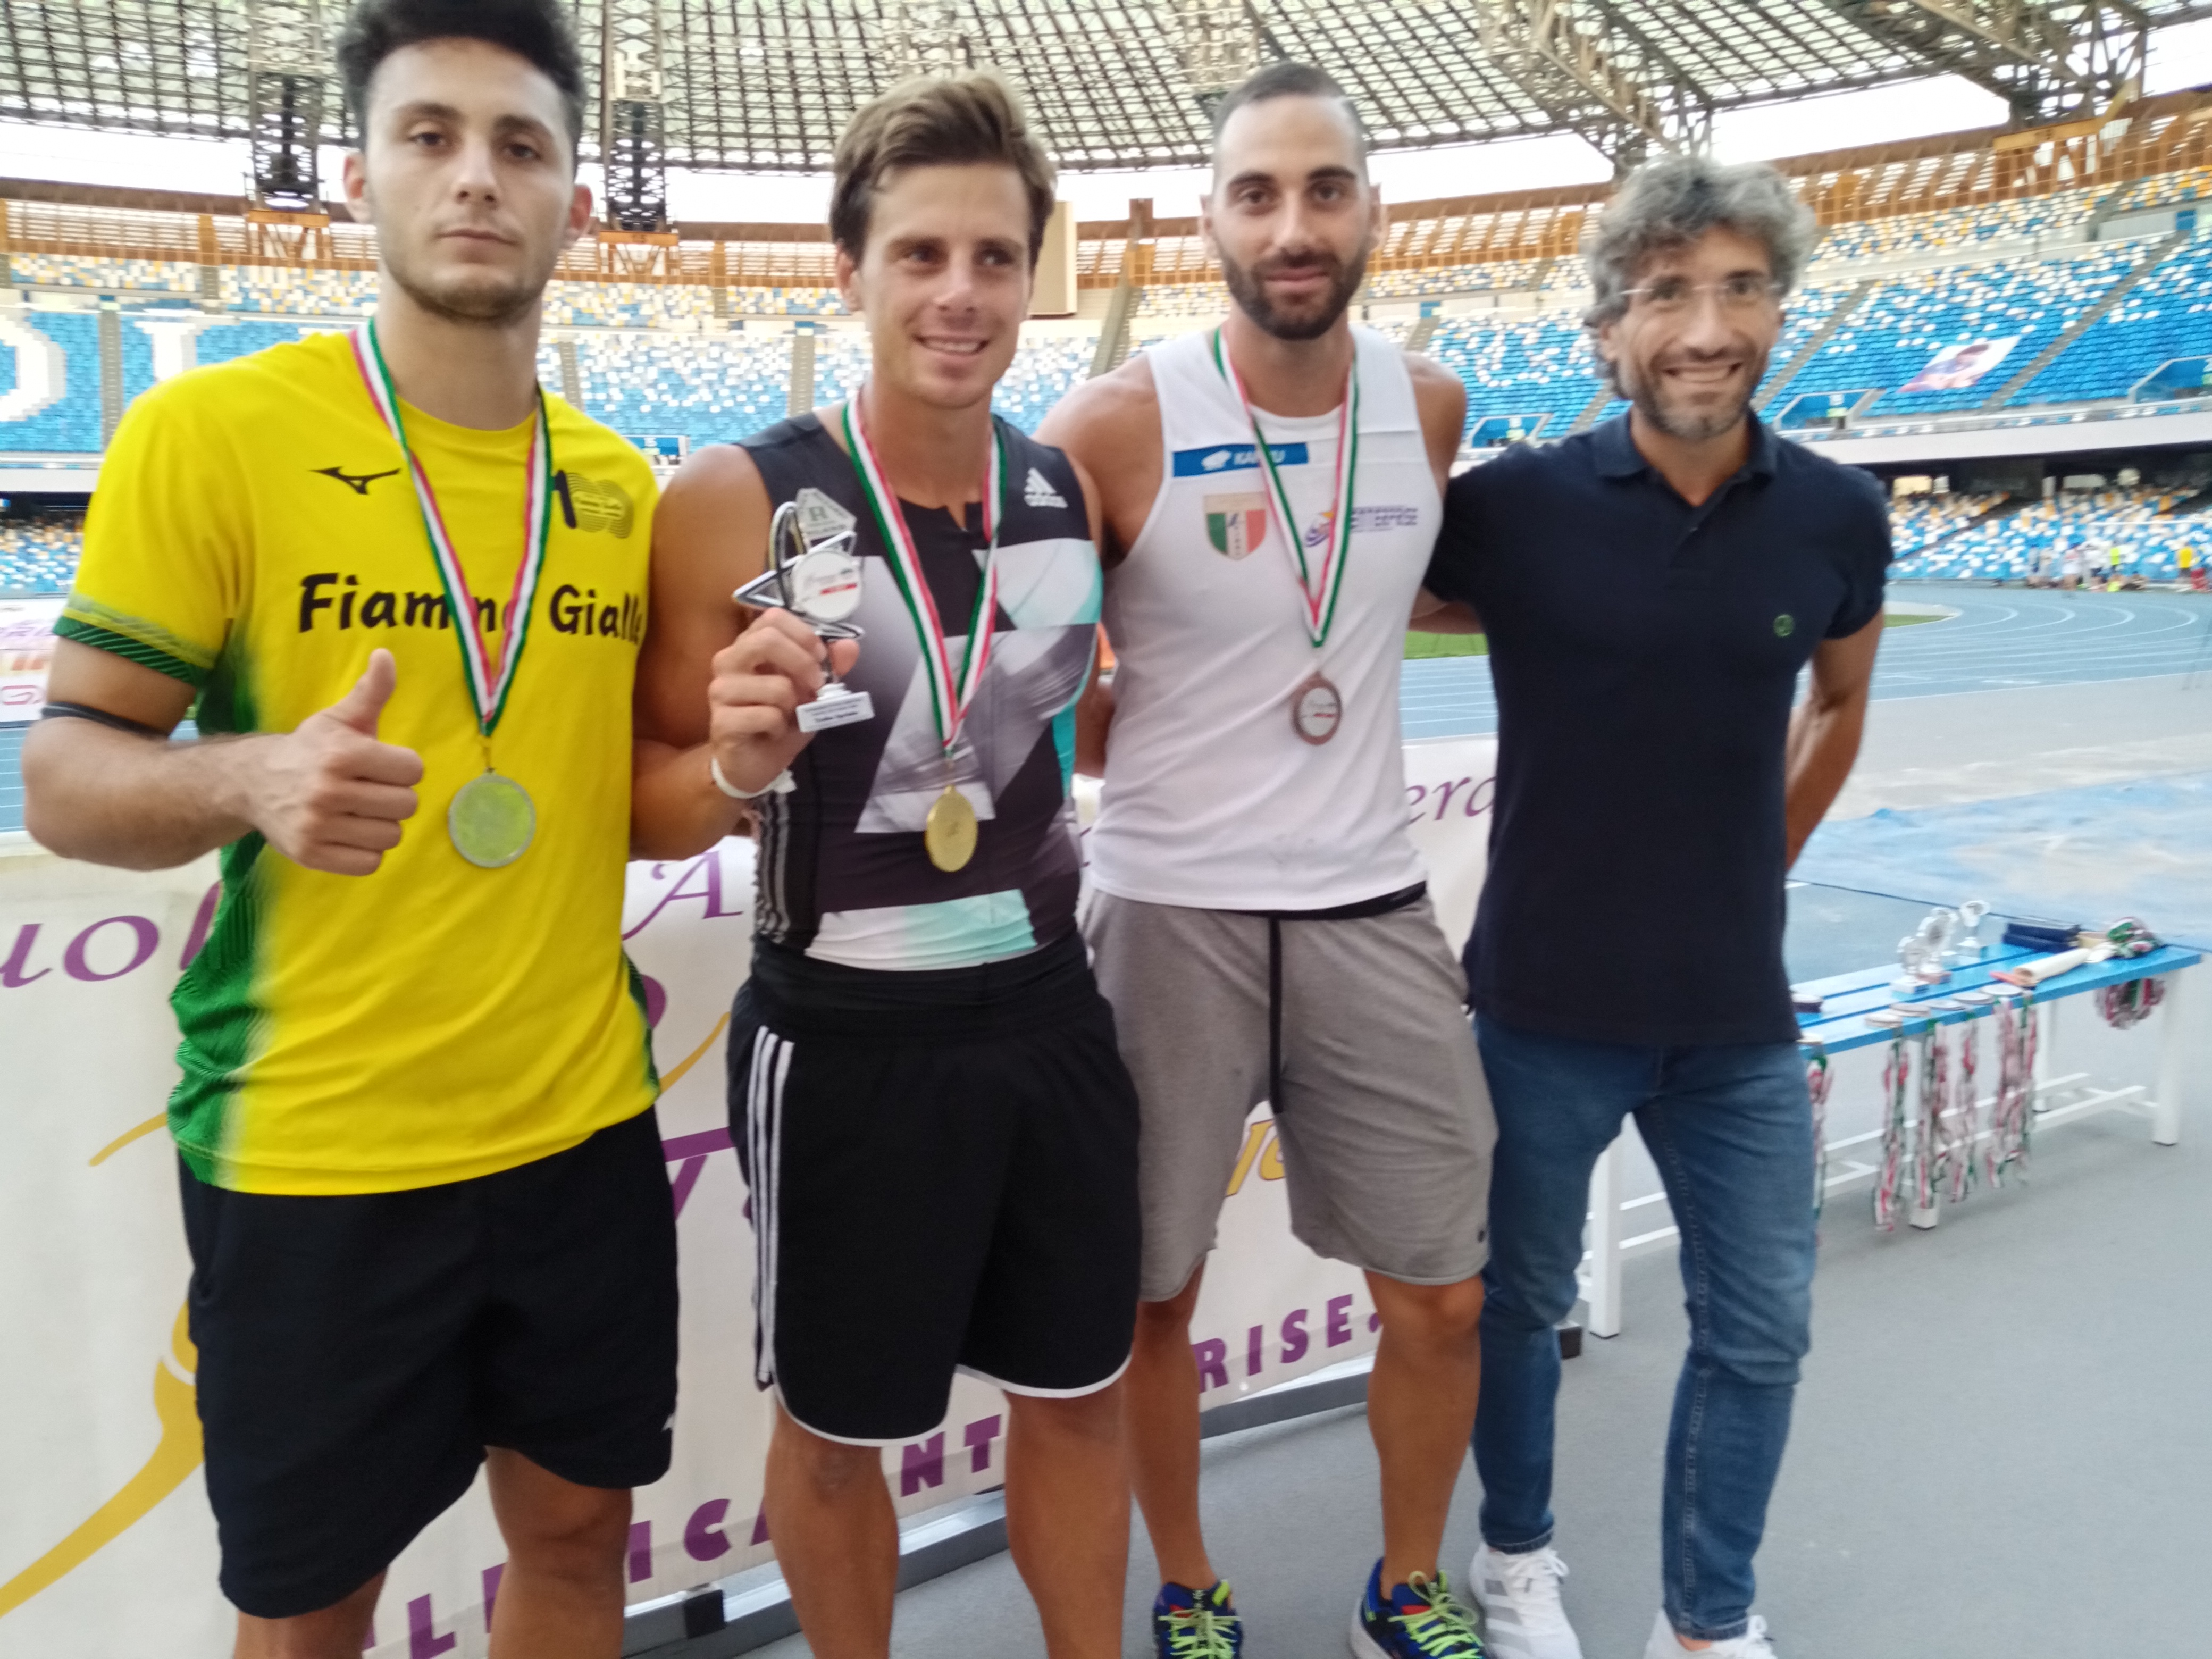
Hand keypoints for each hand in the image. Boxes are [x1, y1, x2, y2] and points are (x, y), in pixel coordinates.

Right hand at [242, 648, 423, 874]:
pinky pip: (370, 863)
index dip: (402, 767)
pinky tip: (348, 832)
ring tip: (358, 811)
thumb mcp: (340, 718)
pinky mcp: (311, 855)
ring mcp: (317, 826)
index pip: (413, 770)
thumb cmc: (310, 749)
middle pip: (406, 804)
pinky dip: (365, 851)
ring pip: (391, 835)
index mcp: (342, 754)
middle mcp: (328, 791)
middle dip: (393, 796)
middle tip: (368, 790)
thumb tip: (386, 654)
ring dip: (381, 825)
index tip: (381, 765)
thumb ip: (371, 691)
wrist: (253, 783)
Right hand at [707, 609, 861, 794]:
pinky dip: (781, 728)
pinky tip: (772, 733)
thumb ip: (830, 667)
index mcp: (749, 646)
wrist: (755, 763)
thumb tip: (850, 646)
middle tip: (816, 686)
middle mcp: (729, 661)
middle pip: (766, 640)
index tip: (820, 657)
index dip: (804, 634)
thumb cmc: (779, 721)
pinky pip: (768, 716)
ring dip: (794, 705)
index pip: (772, 617)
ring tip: (786, 716)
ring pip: (776, 686)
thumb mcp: (811, 692)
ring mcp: (721, 690)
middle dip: (803, 664)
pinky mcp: (722, 721)